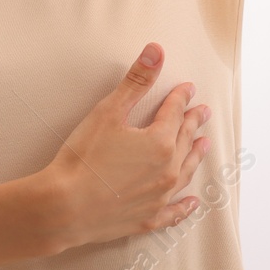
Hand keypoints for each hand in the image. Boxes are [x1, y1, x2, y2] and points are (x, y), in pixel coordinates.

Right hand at [39, 42, 211, 250]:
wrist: (64, 207)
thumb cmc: (83, 158)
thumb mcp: (108, 112)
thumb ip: (136, 81)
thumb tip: (156, 50)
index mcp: (160, 142)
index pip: (175, 112)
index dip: (181, 97)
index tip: (188, 89)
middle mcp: (167, 170)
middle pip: (185, 140)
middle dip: (193, 123)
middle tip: (203, 112)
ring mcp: (159, 197)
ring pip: (185, 172)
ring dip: (195, 156)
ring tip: (205, 145)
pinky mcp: (147, 219)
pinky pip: (174, 212)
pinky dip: (185, 207)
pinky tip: (192, 203)